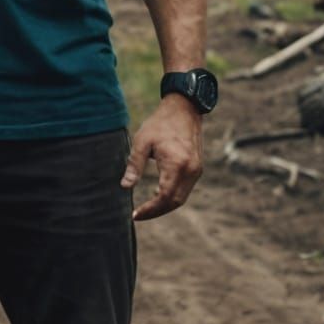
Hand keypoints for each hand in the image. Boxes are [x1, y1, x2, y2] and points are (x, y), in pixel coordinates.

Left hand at [121, 96, 202, 220]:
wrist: (184, 108)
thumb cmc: (161, 123)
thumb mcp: (142, 141)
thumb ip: (134, 165)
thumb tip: (125, 186)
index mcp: (177, 164)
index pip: (164, 197)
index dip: (150, 209)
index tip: (135, 214)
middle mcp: (191, 170)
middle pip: (175, 202)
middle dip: (157, 211)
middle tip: (139, 215)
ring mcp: (197, 170)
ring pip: (181, 198)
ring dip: (165, 206)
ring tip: (147, 208)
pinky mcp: (197, 168)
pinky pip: (185, 189)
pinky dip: (172, 197)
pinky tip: (158, 196)